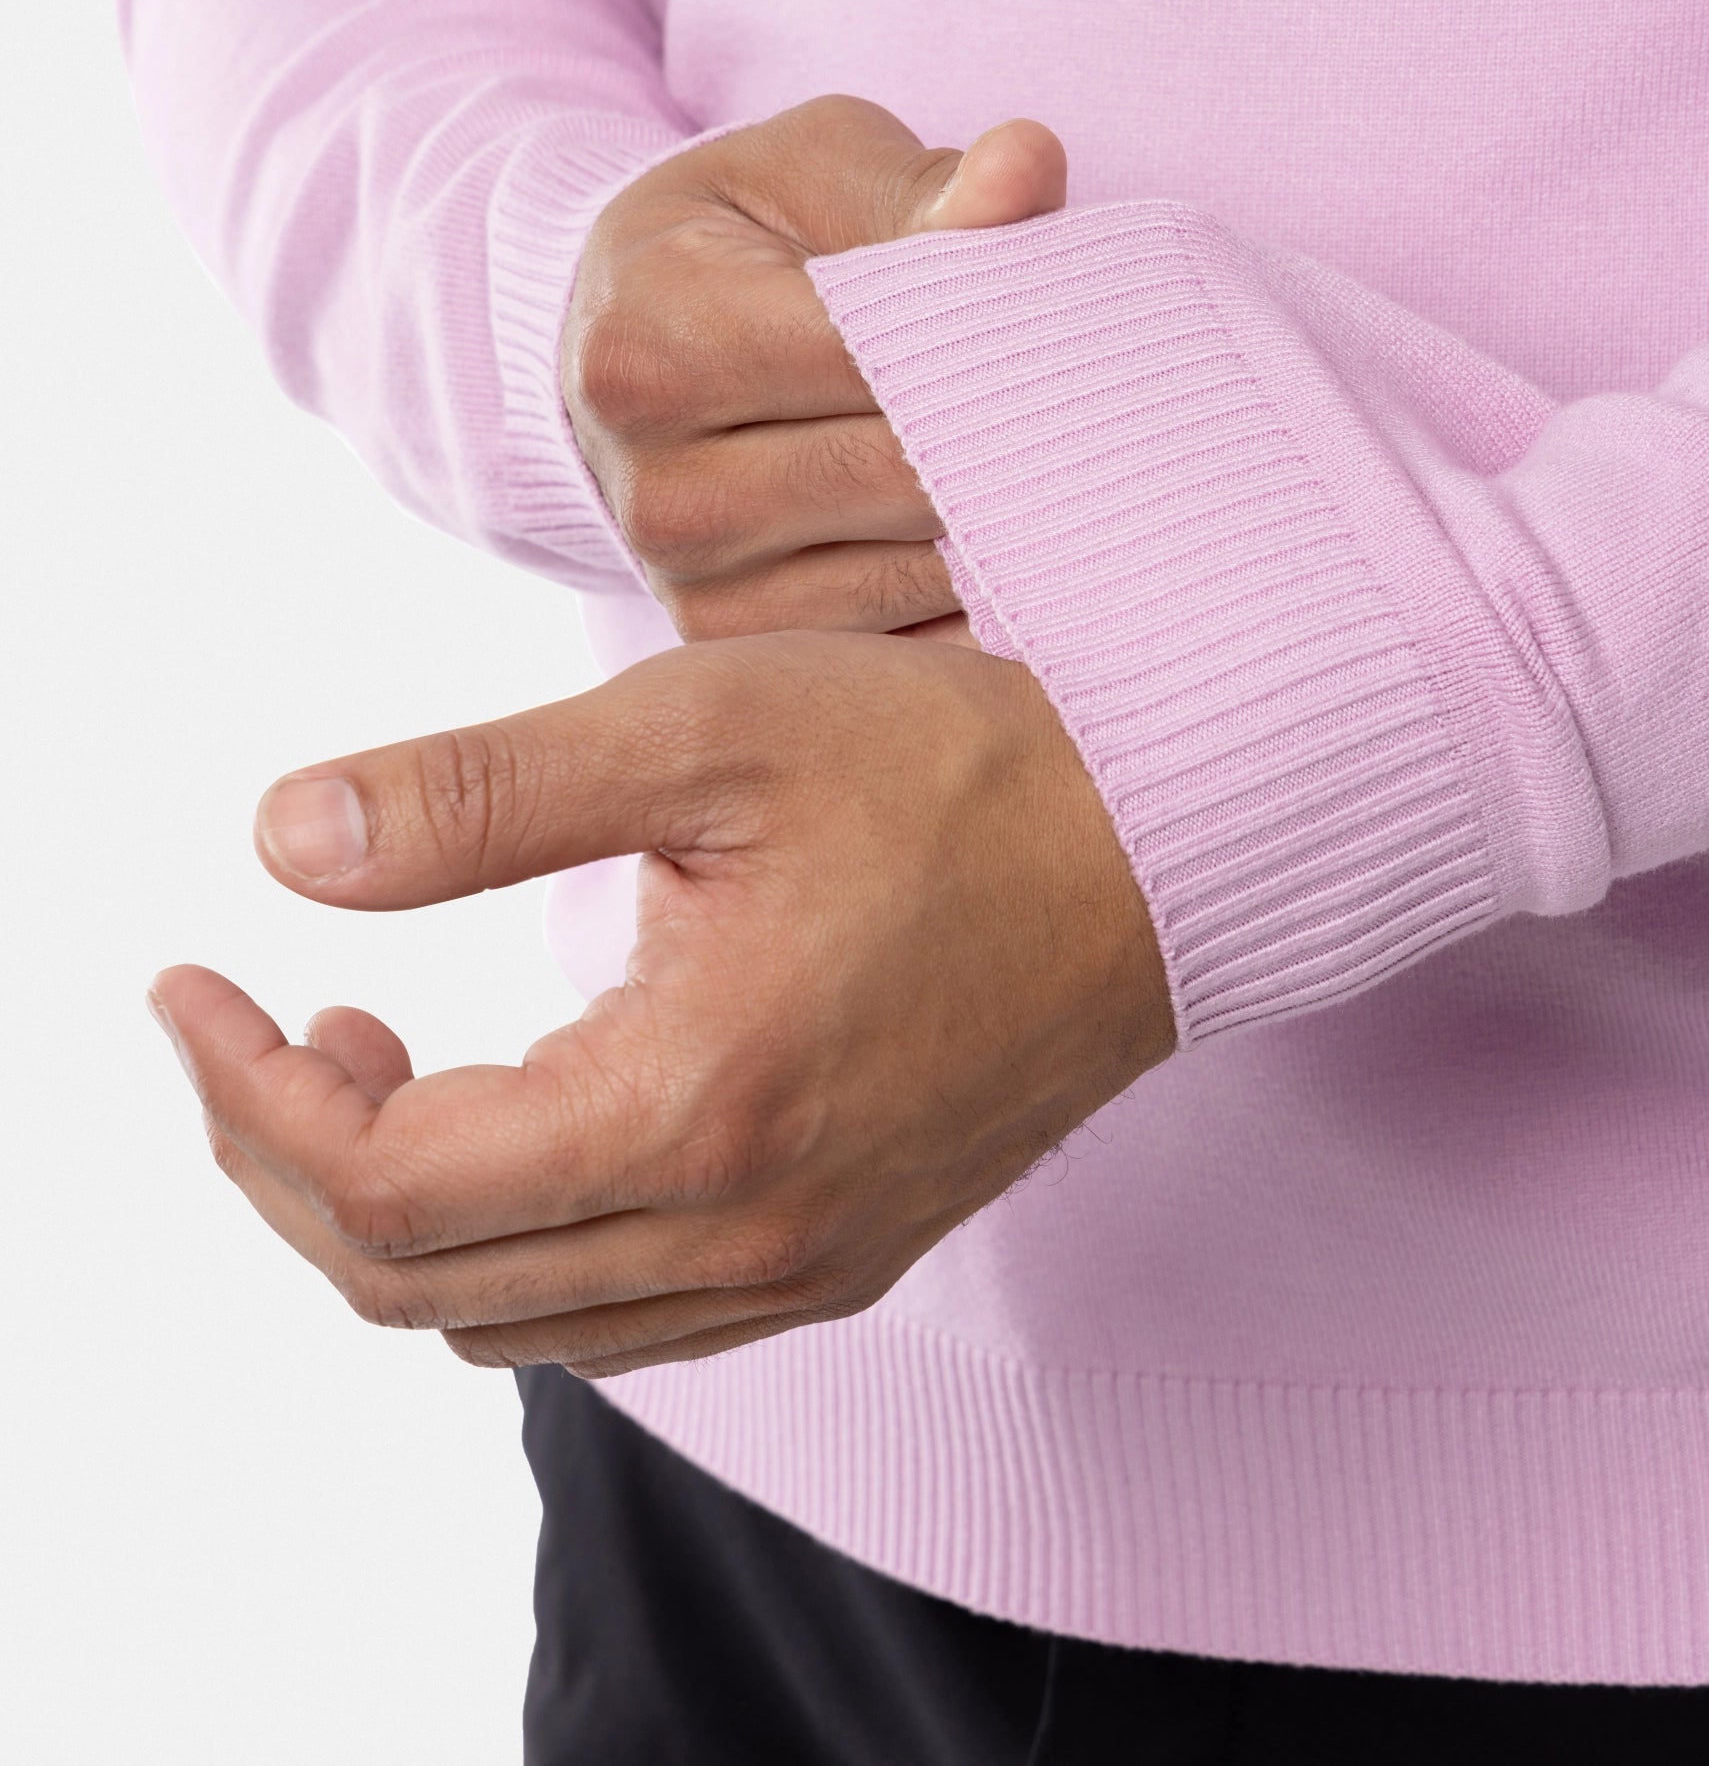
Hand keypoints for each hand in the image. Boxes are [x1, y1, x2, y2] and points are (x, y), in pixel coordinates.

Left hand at [148, 634, 1173, 1374]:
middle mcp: (743, 1235)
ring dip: (396, 1209)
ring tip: (369, 1050)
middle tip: (258, 1016)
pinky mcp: (843, 1251)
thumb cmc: (963, 764)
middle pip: (419, 1286)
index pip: (380, 1184)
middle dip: (288, 1158)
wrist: (1178, 841)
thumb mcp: (708, 726)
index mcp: (694, 1110)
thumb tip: (280, 844)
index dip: (246, 1092)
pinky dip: (512, 1246)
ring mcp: (800, 1264)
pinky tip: (518, 1114)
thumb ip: (480, 795)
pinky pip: (618, 1317)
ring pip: (512, 1323)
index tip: (189, 980)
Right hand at [564, 95, 1064, 640]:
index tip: (1078, 336)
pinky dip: (975, 608)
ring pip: (913, 572)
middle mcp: (653, 485)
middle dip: (1016, 441)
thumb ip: (927, 187)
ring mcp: (688, 584)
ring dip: (1012, 533)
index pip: (868, 356)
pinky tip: (1027, 557)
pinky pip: (900, 644)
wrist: (628, 346)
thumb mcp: (814, 171)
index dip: (988, 344)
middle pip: (900, 475)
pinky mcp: (732, 648)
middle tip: (1120, 419)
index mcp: (651, 340)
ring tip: (1085, 482)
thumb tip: (1028, 168)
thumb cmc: (741, 239)